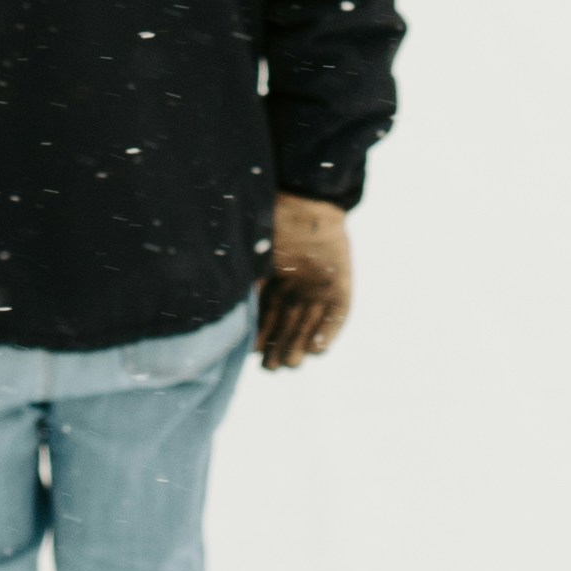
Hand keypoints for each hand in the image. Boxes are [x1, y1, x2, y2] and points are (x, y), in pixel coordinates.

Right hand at [259, 195, 354, 368]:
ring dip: (300, 346)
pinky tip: (317, 350)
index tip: (251, 352)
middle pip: (288, 325)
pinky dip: (329, 332)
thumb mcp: (254, 255)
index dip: (260, 336)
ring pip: (310, 324)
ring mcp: (321, 289)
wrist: (309, 202)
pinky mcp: (342, 287)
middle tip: (270, 368)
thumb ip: (246, 285)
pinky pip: (338, 316)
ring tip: (289, 365)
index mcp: (276, 280)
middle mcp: (298, 288)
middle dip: (280, 348)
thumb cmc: (275, 223)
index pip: (267, 317)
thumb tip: (228, 315)